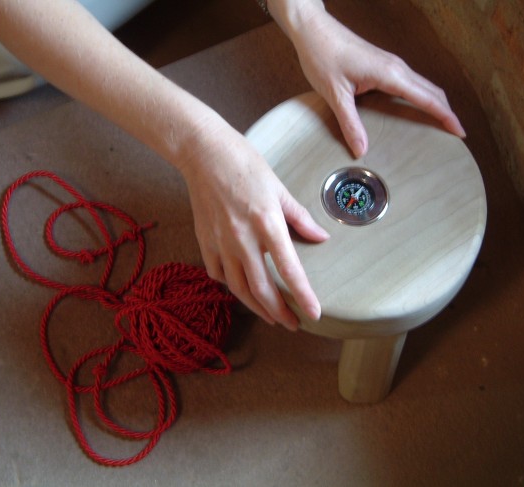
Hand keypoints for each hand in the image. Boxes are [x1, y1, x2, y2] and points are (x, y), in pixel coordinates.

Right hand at [179, 124, 328, 329]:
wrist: (203, 153)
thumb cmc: (244, 164)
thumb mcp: (279, 188)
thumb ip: (300, 217)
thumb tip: (321, 237)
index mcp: (267, 222)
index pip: (288, 269)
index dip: (302, 295)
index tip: (313, 314)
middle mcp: (242, 238)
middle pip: (261, 289)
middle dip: (279, 312)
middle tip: (293, 325)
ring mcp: (220, 242)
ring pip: (238, 288)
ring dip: (256, 307)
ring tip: (271, 317)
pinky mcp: (205, 242)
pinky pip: (219, 274)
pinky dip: (232, 286)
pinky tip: (242, 289)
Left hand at [286, 6, 465, 156]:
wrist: (313, 30)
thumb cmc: (322, 56)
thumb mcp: (335, 95)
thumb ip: (350, 124)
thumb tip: (362, 150)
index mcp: (390, 74)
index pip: (427, 98)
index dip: (446, 116)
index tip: (460, 132)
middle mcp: (396, 67)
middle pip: (432, 91)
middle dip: (447, 112)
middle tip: (456, 134)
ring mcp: (391, 64)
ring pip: (423, 86)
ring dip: (435, 104)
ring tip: (442, 125)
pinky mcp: (383, 65)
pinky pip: (410, 83)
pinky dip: (421, 97)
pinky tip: (417, 110)